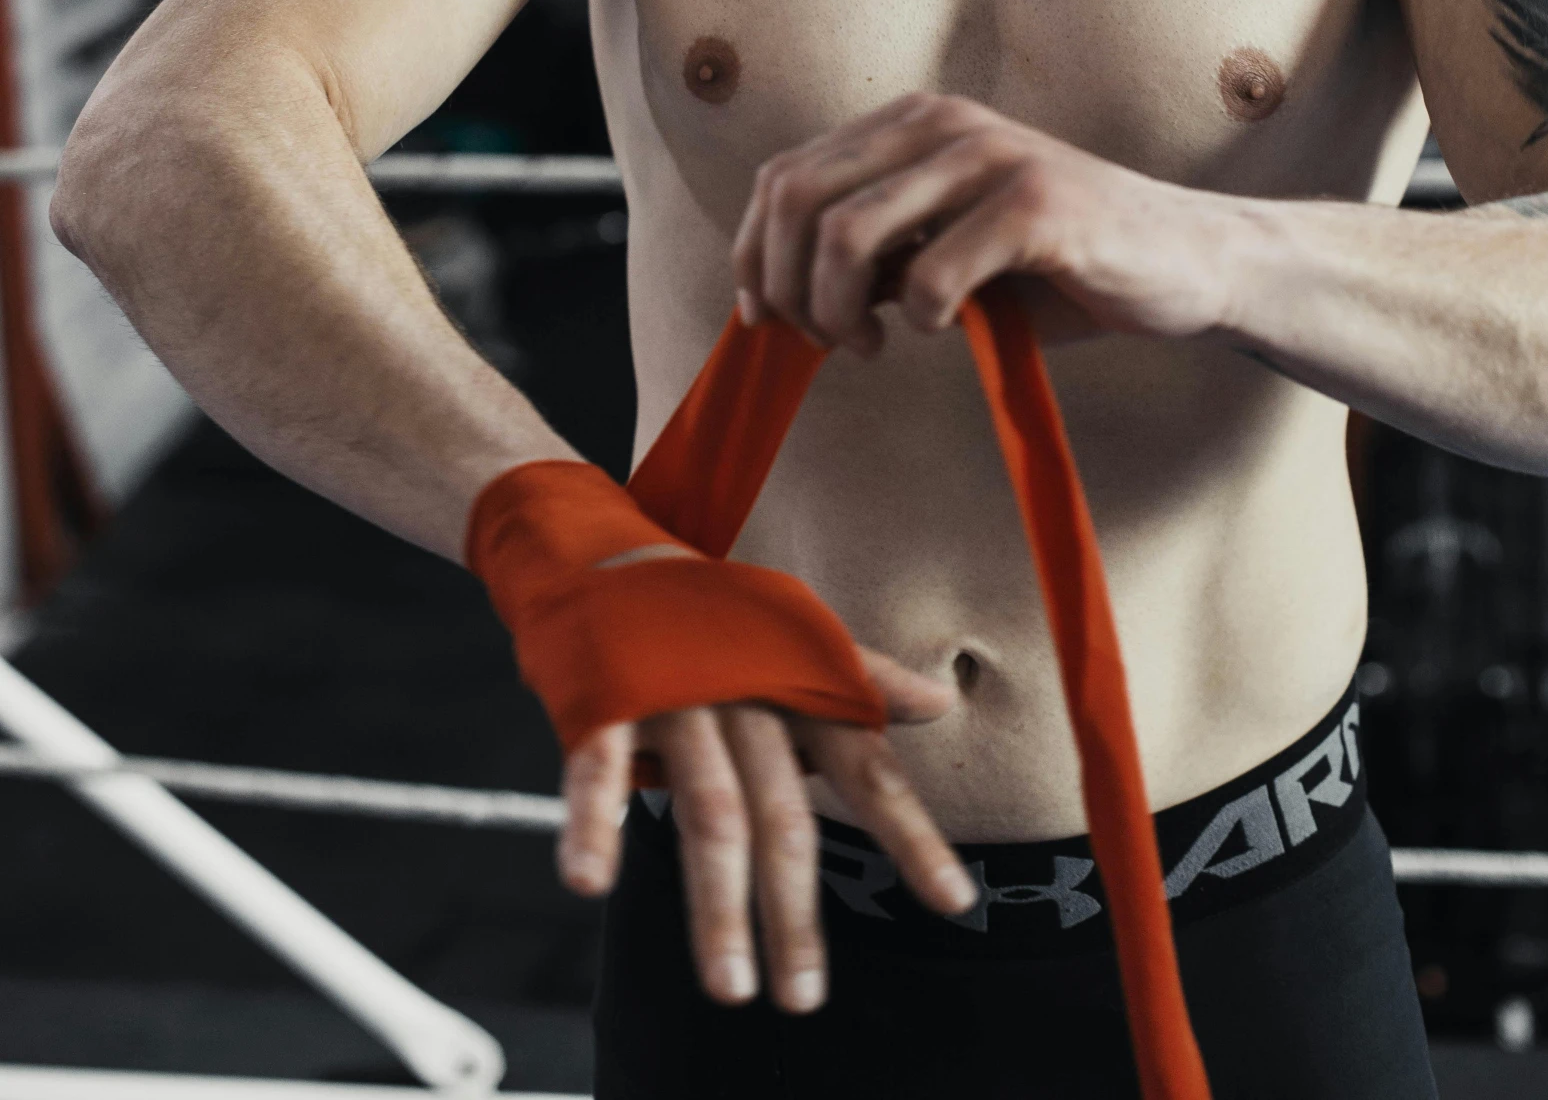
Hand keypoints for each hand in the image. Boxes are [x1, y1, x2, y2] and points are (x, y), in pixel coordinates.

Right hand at [557, 649, 974, 1010]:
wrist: (614, 553)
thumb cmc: (716, 615)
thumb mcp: (794, 640)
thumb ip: (863, 681)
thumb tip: (941, 702)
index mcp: (799, 686)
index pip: (868, 769)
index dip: (911, 834)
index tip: (953, 901)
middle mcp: (748, 695)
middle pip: (781, 816)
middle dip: (794, 911)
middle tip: (804, 997)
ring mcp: (677, 697)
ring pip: (706, 810)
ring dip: (718, 902)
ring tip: (731, 984)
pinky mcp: (608, 698)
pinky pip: (600, 767)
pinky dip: (594, 823)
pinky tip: (592, 881)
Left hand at [733, 92, 1239, 353]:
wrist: (1185, 261)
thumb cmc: (1058, 265)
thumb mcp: (946, 249)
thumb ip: (874, 255)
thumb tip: (780, 297)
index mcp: (913, 121)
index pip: (785, 176)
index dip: (754, 253)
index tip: (765, 318)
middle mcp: (942, 121)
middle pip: (796, 200)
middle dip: (786, 286)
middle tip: (823, 340)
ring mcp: (990, 156)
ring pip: (845, 233)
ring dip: (836, 310)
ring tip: (869, 343)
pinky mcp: (1036, 205)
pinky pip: (928, 274)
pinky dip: (915, 316)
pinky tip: (942, 327)